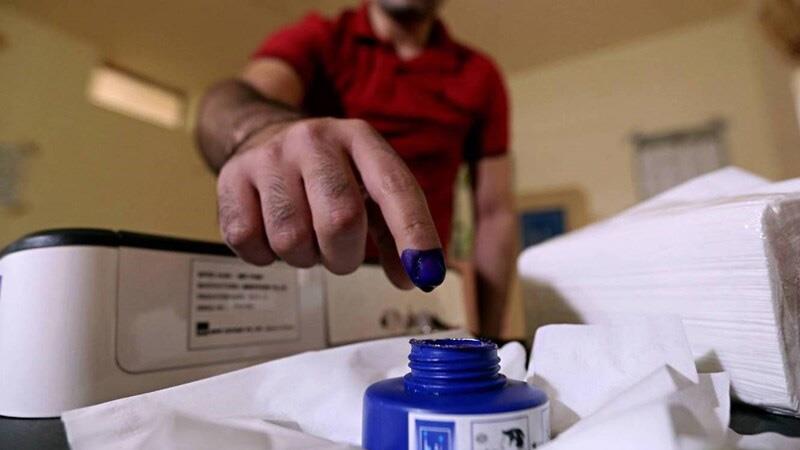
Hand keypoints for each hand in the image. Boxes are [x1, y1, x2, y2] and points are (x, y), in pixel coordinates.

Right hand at [216, 117, 445, 290]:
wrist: (263, 135)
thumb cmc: (329, 175)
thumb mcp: (368, 190)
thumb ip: (395, 235)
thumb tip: (415, 279)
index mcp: (360, 138)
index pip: (394, 188)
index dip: (414, 234)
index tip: (428, 274)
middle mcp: (315, 139)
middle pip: (340, 219)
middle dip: (344, 255)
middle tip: (339, 254)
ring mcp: (269, 156)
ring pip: (292, 238)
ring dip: (304, 257)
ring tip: (305, 238)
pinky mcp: (230, 177)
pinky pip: (249, 241)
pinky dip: (265, 256)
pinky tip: (271, 235)